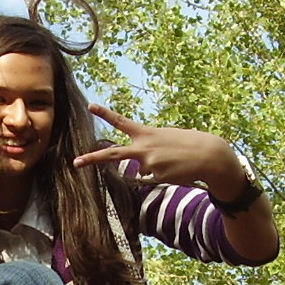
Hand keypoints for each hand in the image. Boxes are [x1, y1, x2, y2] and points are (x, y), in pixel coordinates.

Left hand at [74, 104, 245, 200]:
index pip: (122, 122)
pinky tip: (176, 171)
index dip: (105, 113)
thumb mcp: (166, 137)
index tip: (91, 105)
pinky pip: (153, 179)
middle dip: (92, 159)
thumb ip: (148, 146)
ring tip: (174, 162)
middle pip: (112, 154)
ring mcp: (148, 164)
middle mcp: (143, 148)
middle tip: (75, 162)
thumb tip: (139, 166)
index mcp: (146, 133)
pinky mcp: (157, 178)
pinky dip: (164, 175)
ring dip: (156, 167)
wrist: (209, 156)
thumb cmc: (190, 143)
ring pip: (142, 170)